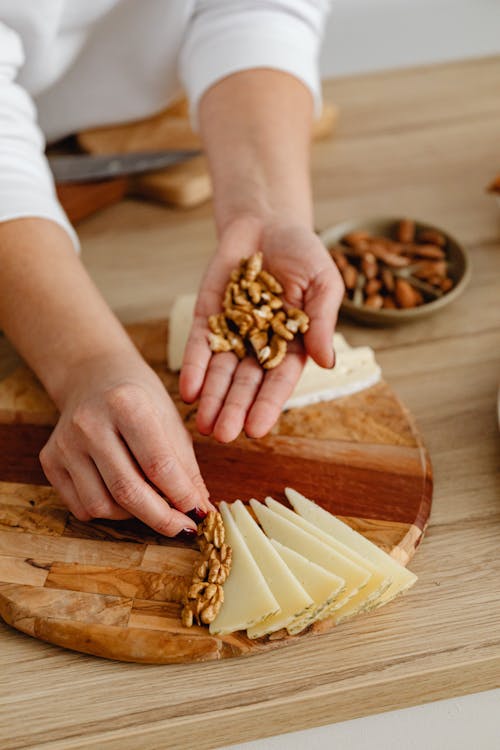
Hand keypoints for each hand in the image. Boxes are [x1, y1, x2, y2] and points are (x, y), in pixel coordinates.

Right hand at [40, 351, 213, 535]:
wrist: (94, 376)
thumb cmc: (140, 399)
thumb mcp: (170, 421)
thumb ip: (185, 466)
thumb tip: (201, 510)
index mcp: (126, 404)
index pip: (158, 465)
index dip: (182, 496)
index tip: (200, 515)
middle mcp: (90, 423)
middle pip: (128, 491)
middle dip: (161, 518)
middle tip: (183, 528)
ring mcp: (65, 443)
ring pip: (102, 506)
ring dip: (134, 515)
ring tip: (151, 501)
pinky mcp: (50, 460)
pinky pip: (82, 506)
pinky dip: (109, 511)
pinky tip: (122, 495)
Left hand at [180, 216, 343, 441]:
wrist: (267, 223)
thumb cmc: (304, 254)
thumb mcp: (323, 283)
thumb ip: (323, 321)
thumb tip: (328, 362)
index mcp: (292, 344)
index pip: (278, 381)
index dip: (267, 405)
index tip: (257, 430)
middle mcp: (259, 346)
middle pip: (245, 383)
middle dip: (234, 408)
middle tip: (223, 435)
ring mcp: (231, 333)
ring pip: (220, 372)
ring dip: (211, 397)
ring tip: (202, 425)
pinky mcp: (207, 317)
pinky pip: (199, 345)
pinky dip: (193, 366)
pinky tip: (187, 390)